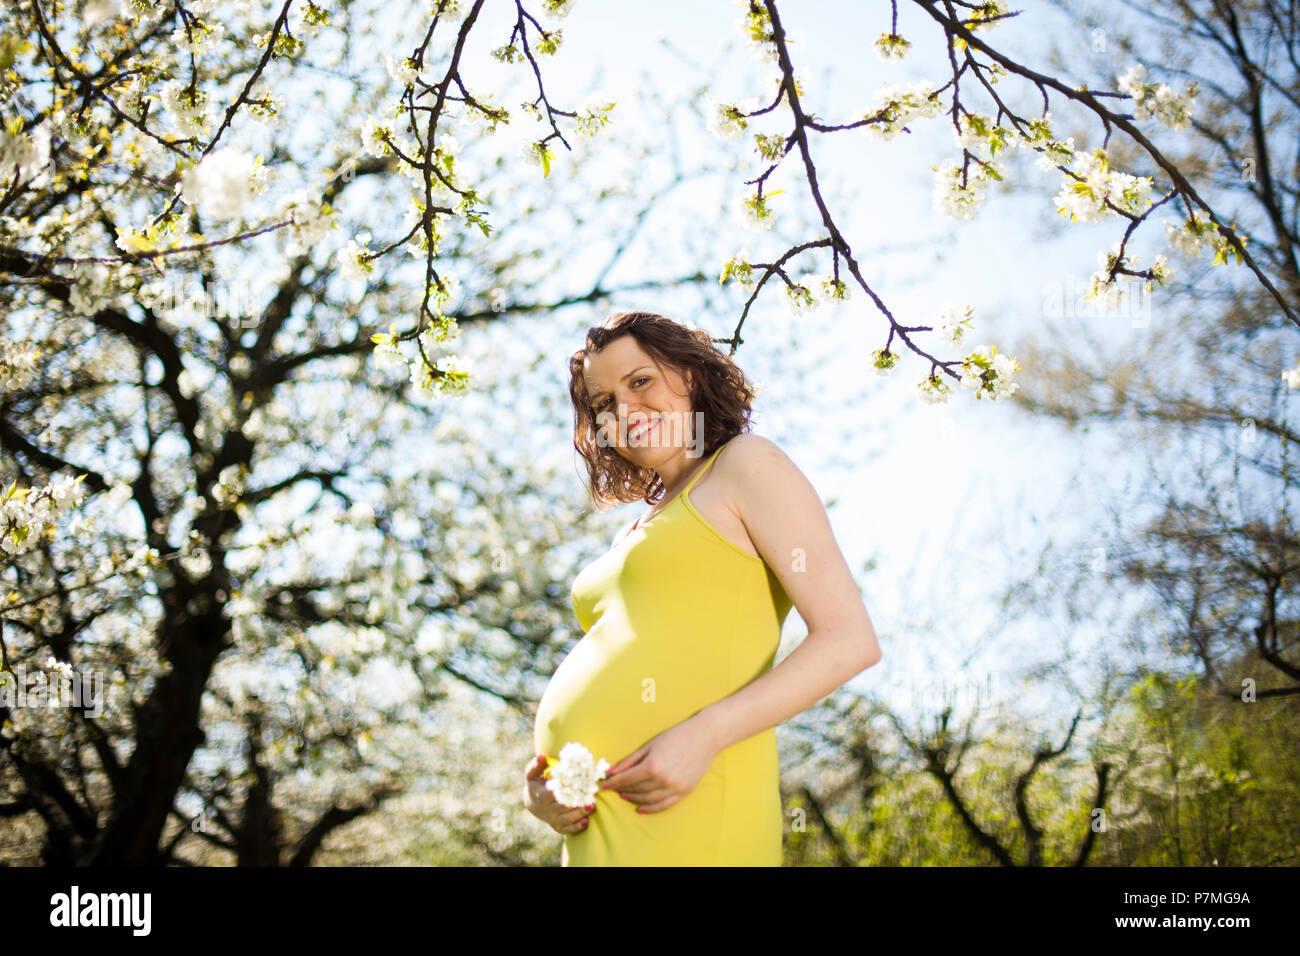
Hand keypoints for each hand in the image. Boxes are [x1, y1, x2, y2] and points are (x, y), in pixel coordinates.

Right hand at [522, 754, 595, 834]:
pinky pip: (568, 830)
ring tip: (592, 806)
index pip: (554, 794)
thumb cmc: (536, 784)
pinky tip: (587, 821)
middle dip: (577, 802)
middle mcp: (547, 810)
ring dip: (580, 814)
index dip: (566, 790)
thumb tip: (541, 756)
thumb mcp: (532, 774)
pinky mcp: (558, 827)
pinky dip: (577, 827)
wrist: (533, 803)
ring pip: (567, 819)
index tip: (578, 784)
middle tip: (591, 795)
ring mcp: (552, 819)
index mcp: (542, 796)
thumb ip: (536, 765)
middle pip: (563, 807)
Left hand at [601, 716, 721, 813]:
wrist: (705, 737)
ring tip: (625, 796)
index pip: (627, 779)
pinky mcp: (684, 792)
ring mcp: (674, 788)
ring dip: (634, 799)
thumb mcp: (650, 745)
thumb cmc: (676, 736)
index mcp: (652, 765)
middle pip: (636, 789)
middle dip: (622, 789)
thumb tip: (613, 771)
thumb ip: (631, 760)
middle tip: (614, 788)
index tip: (605, 784)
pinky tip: (640, 808)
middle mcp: (662, 780)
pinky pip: (663, 805)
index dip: (614, 783)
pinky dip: (650, 808)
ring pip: (648, 799)